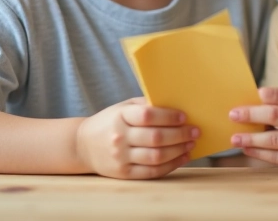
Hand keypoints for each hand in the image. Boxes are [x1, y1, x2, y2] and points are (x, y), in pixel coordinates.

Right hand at [76, 97, 198, 178]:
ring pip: (156, 156)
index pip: (148, 116)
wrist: (82, 145)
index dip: (168, 117)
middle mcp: (119, 137)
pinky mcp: (123, 173)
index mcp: (120, 116)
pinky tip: (182, 157)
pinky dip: (171, 165)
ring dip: (178, 150)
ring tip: (191, 144)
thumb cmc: (110, 122)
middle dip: (180, 135)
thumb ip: (146, 105)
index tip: (185, 117)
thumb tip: (177, 104)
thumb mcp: (123, 107)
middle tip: (195, 131)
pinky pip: (152, 172)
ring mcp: (121, 157)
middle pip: (156, 138)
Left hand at [228, 87, 277, 170]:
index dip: (263, 96)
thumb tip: (259, 99)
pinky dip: (263, 154)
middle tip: (232, 115)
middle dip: (250, 115)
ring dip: (251, 139)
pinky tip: (251, 150)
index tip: (249, 97)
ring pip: (274, 140)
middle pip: (274, 115)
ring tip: (235, 138)